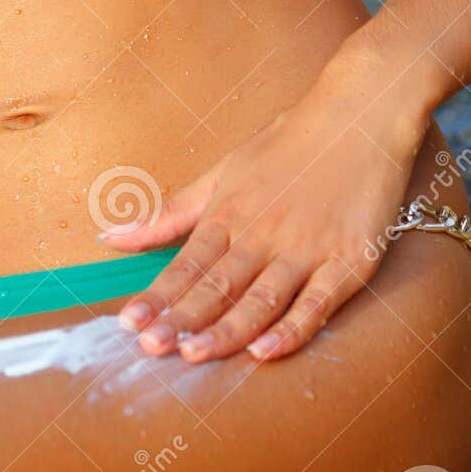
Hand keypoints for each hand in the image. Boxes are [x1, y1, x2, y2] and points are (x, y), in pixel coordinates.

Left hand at [101, 56, 427, 362]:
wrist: (359, 116)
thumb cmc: (289, 144)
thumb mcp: (224, 172)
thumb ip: (171, 212)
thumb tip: (111, 237)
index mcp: (230, 212)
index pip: (186, 263)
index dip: (157, 295)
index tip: (129, 324)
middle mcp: (263, 233)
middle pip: (218, 284)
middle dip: (182, 318)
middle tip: (151, 348)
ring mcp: (306, 249)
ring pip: (260, 298)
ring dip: (226, 329)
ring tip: (193, 355)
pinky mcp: (349, 261)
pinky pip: (317, 303)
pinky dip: (291, 329)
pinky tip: (265, 351)